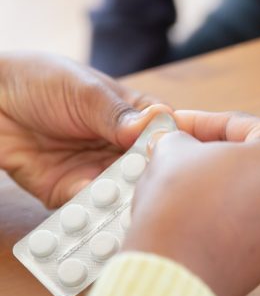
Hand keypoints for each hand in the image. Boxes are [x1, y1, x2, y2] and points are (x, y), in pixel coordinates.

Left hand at [0, 51, 170, 207]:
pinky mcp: (71, 192)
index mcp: (138, 119)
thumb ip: (119, 114)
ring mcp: (99, 173)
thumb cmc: (42, 81)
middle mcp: (124, 150)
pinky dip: (93, 213)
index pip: (169, 136)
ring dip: (124, 204)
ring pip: (123, 196)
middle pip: (149, 173)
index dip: (178, 149)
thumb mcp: (85, 92)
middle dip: (152, 184)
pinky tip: (95, 213)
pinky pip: (88, 209)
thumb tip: (158, 123)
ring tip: (127, 210)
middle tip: (155, 193)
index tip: (182, 160)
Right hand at [124, 111, 259, 295]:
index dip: (200, 122)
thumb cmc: (182, 204)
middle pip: (258, 159)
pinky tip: (201, 212)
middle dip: (218, 153)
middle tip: (185, 150)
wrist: (175, 273)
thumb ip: (184, 138)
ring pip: (259, 193)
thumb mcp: (175, 149)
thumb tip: (181, 144)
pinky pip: (257, 224)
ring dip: (226, 184)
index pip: (242, 125)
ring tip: (188, 180)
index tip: (177, 124)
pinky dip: (233, 214)